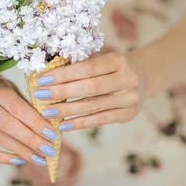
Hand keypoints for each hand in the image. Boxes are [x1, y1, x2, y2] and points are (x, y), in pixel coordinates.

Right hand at [0, 78, 57, 165]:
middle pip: (7, 125)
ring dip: (21, 151)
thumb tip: (54, 129)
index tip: (52, 135)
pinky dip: (1, 157)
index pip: (16, 107)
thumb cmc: (4, 93)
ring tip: (39, 159)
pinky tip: (18, 160)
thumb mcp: (17, 91)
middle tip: (48, 151)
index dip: (35, 122)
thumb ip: (30, 107)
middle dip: (30, 140)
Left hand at [31, 52, 147, 130]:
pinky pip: (99, 120)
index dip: (64, 75)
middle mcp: (127, 79)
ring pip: (93, 106)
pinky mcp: (128, 115)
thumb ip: (84, 67)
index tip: (42, 79)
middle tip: (40, 96)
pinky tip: (63, 124)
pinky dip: (79, 123)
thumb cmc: (115, 67)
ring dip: (67, 110)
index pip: (87, 69)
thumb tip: (49, 76)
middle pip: (90, 88)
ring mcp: (129, 99)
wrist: (146, 77)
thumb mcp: (105, 60)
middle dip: (62, 92)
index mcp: (119, 61)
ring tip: (47, 112)